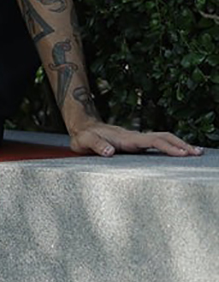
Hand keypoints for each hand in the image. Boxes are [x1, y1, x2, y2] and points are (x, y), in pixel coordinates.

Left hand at [68, 122, 203, 156]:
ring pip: (162, 139)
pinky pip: (157, 143)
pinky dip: (171, 146)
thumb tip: (109, 151)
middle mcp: (135, 137)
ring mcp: (137, 140)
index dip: (168, 147)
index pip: (152, 141)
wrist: (83, 127)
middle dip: (181, 144)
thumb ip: (96, 145)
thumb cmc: (84, 136)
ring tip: (196, 152)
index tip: (183, 153)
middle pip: (163, 137)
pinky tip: (179, 153)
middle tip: (198, 153)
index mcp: (126, 138)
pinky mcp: (136, 143)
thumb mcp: (85, 141)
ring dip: (179, 144)